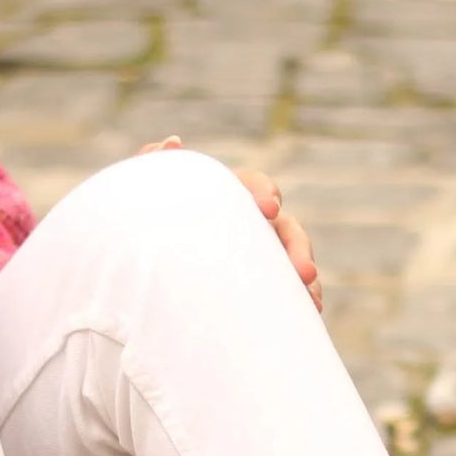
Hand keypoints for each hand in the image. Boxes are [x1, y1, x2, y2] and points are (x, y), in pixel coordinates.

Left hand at [136, 136, 322, 311]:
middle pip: (285, 228)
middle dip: (298, 248)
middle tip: (304, 271)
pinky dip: (301, 299)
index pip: (254, 186)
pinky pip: (289, 290)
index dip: (265, 193)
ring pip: (294, 261)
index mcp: (226, 196)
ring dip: (306, 278)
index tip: (268, 209)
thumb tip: (173, 142)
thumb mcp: (143, 199)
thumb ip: (156, 168)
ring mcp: (260, 254)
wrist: (144, 268)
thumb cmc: (145, 228)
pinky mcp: (262, 283)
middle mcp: (250, 224)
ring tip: (311, 302)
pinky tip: (309, 313)